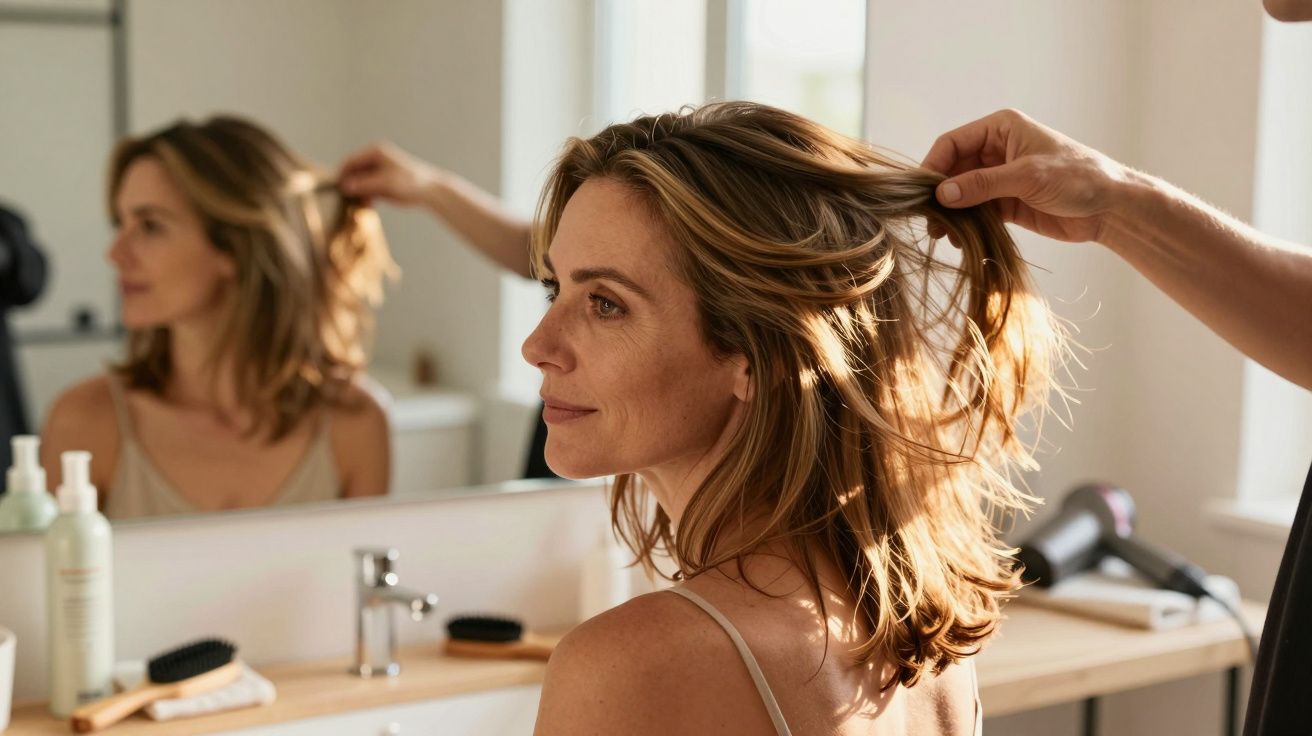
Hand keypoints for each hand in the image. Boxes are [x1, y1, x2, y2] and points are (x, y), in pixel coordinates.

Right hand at [337, 142, 441, 207]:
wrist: (429, 191)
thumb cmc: (409, 182)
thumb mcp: (384, 183)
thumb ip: (364, 184)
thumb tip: (345, 186)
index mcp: (375, 152)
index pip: (351, 161)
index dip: (343, 174)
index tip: (338, 189)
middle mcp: (374, 160)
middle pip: (353, 173)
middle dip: (351, 186)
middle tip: (349, 201)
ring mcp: (378, 172)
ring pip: (359, 183)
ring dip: (358, 194)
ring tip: (362, 205)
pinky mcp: (381, 183)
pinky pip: (367, 190)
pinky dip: (366, 198)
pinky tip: (369, 206)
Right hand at [921, 109, 1129, 243]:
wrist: (1110, 208)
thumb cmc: (1077, 178)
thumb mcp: (1027, 176)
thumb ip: (983, 184)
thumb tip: (942, 194)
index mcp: (1001, 129)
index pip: (953, 143)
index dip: (933, 165)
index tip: (922, 192)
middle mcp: (996, 150)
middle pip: (953, 169)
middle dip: (939, 193)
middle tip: (929, 220)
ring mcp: (999, 178)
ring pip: (961, 192)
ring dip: (950, 212)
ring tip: (941, 234)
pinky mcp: (1005, 203)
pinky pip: (975, 211)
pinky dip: (964, 224)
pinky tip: (957, 239)